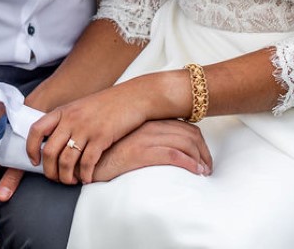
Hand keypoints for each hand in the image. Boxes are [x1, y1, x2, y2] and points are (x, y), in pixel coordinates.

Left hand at [28, 85, 144, 183]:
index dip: (30, 148)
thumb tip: (54, 144)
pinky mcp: (102, 137)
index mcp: (62, 111)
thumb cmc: (107, 105)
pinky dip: (85, 175)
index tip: (35, 161)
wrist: (133, 97)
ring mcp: (86, 128)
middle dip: (50, 171)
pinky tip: (86, 179)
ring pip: (66, 161)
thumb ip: (66, 121)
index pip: (36, 130)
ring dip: (66, 177)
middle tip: (55, 178)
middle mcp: (71, 119)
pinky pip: (87, 163)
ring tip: (71, 181)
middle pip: (49, 151)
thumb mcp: (80, 107)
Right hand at [93, 119, 211, 181]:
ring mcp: (145, 138)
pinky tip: (194, 172)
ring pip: (185, 142)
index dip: (199, 143)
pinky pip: (173, 155)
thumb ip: (147, 140)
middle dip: (204, 152)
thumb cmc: (107, 154)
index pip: (185, 126)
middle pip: (189, 133)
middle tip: (208, 168)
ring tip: (203, 173)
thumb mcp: (129, 141)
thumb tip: (167, 150)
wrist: (86, 160)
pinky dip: (189, 163)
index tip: (203, 158)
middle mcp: (149, 126)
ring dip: (199, 158)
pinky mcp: (140, 152)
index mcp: (148, 121)